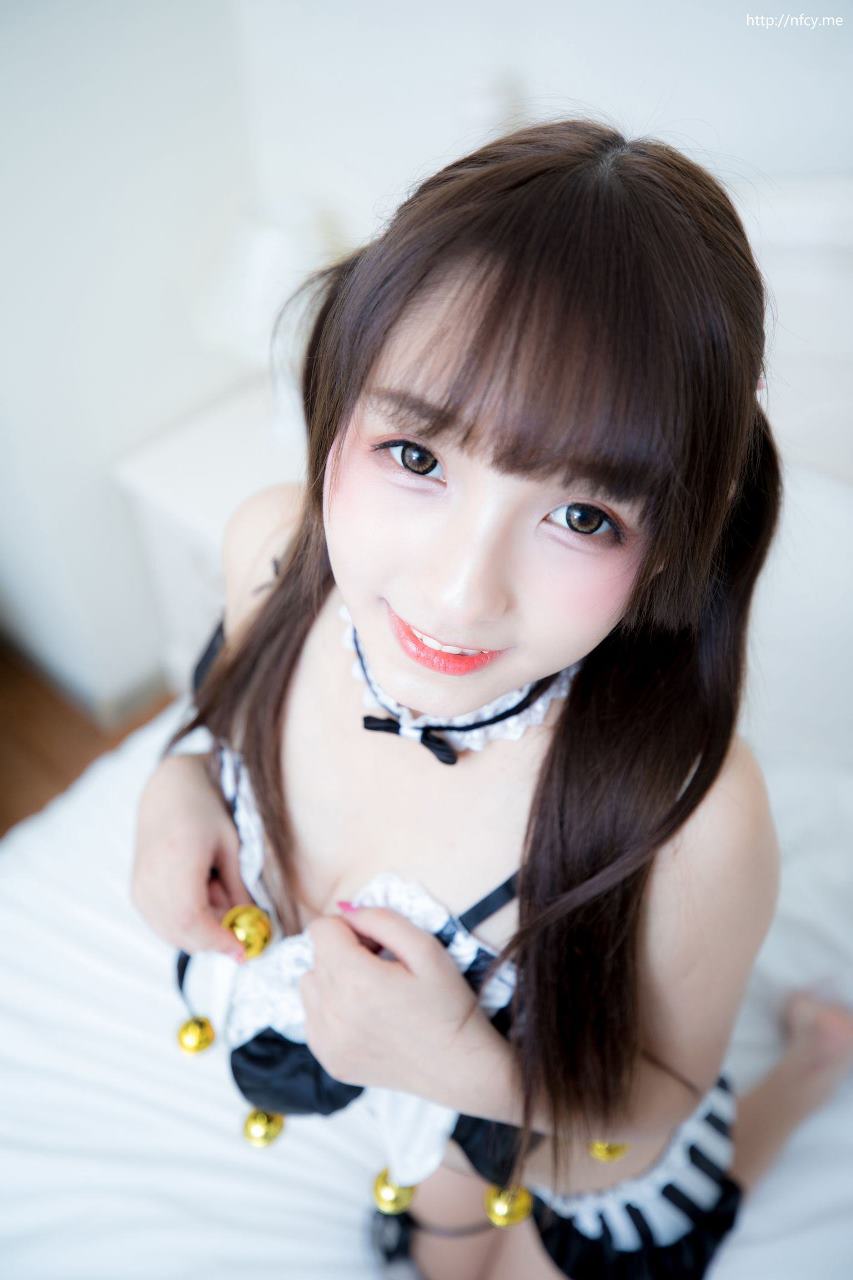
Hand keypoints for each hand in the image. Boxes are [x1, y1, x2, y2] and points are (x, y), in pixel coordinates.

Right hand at [130, 754, 249, 960]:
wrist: (168, 794)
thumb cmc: (204, 812)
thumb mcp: (231, 846)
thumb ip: (238, 889)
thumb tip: (251, 926)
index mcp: (176, 861)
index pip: (192, 919)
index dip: (218, 940)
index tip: (243, 950)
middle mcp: (150, 879)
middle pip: (181, 933)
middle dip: (214, 940)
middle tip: (239, 927)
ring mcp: (139, 889)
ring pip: (172, 934)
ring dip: (202, 932)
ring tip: (217, 893)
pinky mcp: (137, 894)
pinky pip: (163, 925)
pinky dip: (188, 924)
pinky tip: (202, 896)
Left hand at [298, 905, 493, 1094]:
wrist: (459, 1067)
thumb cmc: (448, 1003)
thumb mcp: (426, 948)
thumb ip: (381, 919)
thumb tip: (346, 911)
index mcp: (355, 979)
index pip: (321, 929)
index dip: (350, 929)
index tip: (377, 945)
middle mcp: (333, 1012)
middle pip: (316, 956)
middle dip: (344, 953)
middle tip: (382, 970)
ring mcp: (327, 1041)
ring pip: (309, 986)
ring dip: (333, 981)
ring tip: (371, 994)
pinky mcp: (329, 1060)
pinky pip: (312, 1017)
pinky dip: (331, 1011)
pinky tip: (365, 1018)